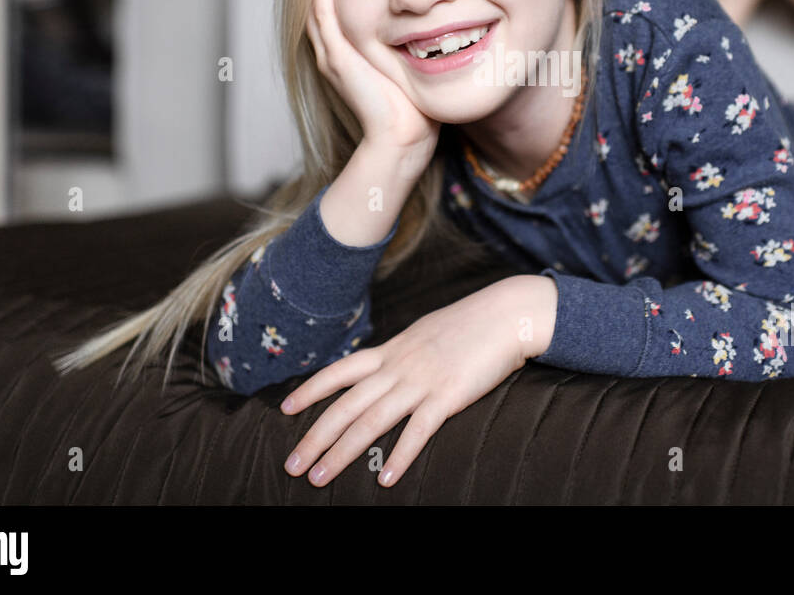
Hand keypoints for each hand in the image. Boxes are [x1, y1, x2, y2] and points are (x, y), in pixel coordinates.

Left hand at [280, 275, 541, 488]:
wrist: (507, 314)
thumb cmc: (471, 324)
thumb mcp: (425, 333)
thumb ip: (403, 352)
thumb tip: (388, 365)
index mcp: (392, 350)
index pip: (340, 371)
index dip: (310, 390)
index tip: (286, 409)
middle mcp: (398, 366)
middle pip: (346, 405)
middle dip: (315, 438)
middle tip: (291, 465)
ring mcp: (421, 381)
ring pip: (370, 422)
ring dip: (341, 454)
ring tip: (319, 479)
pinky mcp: (448, 396)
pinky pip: (418, 431)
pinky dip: (400, 457)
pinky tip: (385, 479)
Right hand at [306, 0, 440, 157]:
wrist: (402, 140)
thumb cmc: (414, 109)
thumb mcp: (411, 67)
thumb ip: (415, 46)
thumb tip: (439, 25)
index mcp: (349, 54)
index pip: (336, 8)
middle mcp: (334, 52)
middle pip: (320, 2)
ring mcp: (332, 55)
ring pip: (317, 5)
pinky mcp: (337, 59)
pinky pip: (323, 17)